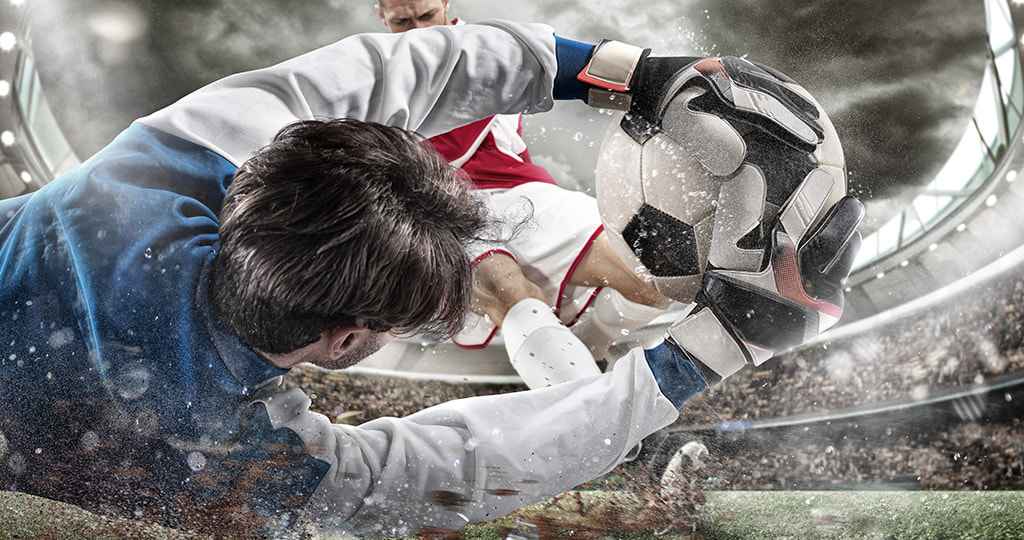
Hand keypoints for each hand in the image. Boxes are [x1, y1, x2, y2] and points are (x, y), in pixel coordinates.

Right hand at [668, 194, 862, 384]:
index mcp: (774, 264)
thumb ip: (738, 210)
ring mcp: (818, 303)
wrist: (729, 338)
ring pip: (843, 265)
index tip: (822, 176)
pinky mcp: (826, 316)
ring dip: (848, 244)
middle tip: (852, 203)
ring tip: (850, 230)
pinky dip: (837, 270)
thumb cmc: (725, 287)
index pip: (797, 220)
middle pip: (833, 243)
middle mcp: (801, 284)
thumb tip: (749, 169)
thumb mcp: (725, 251)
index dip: (811, 195)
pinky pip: (838, 286)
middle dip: (845, 218)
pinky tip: (835, 263)